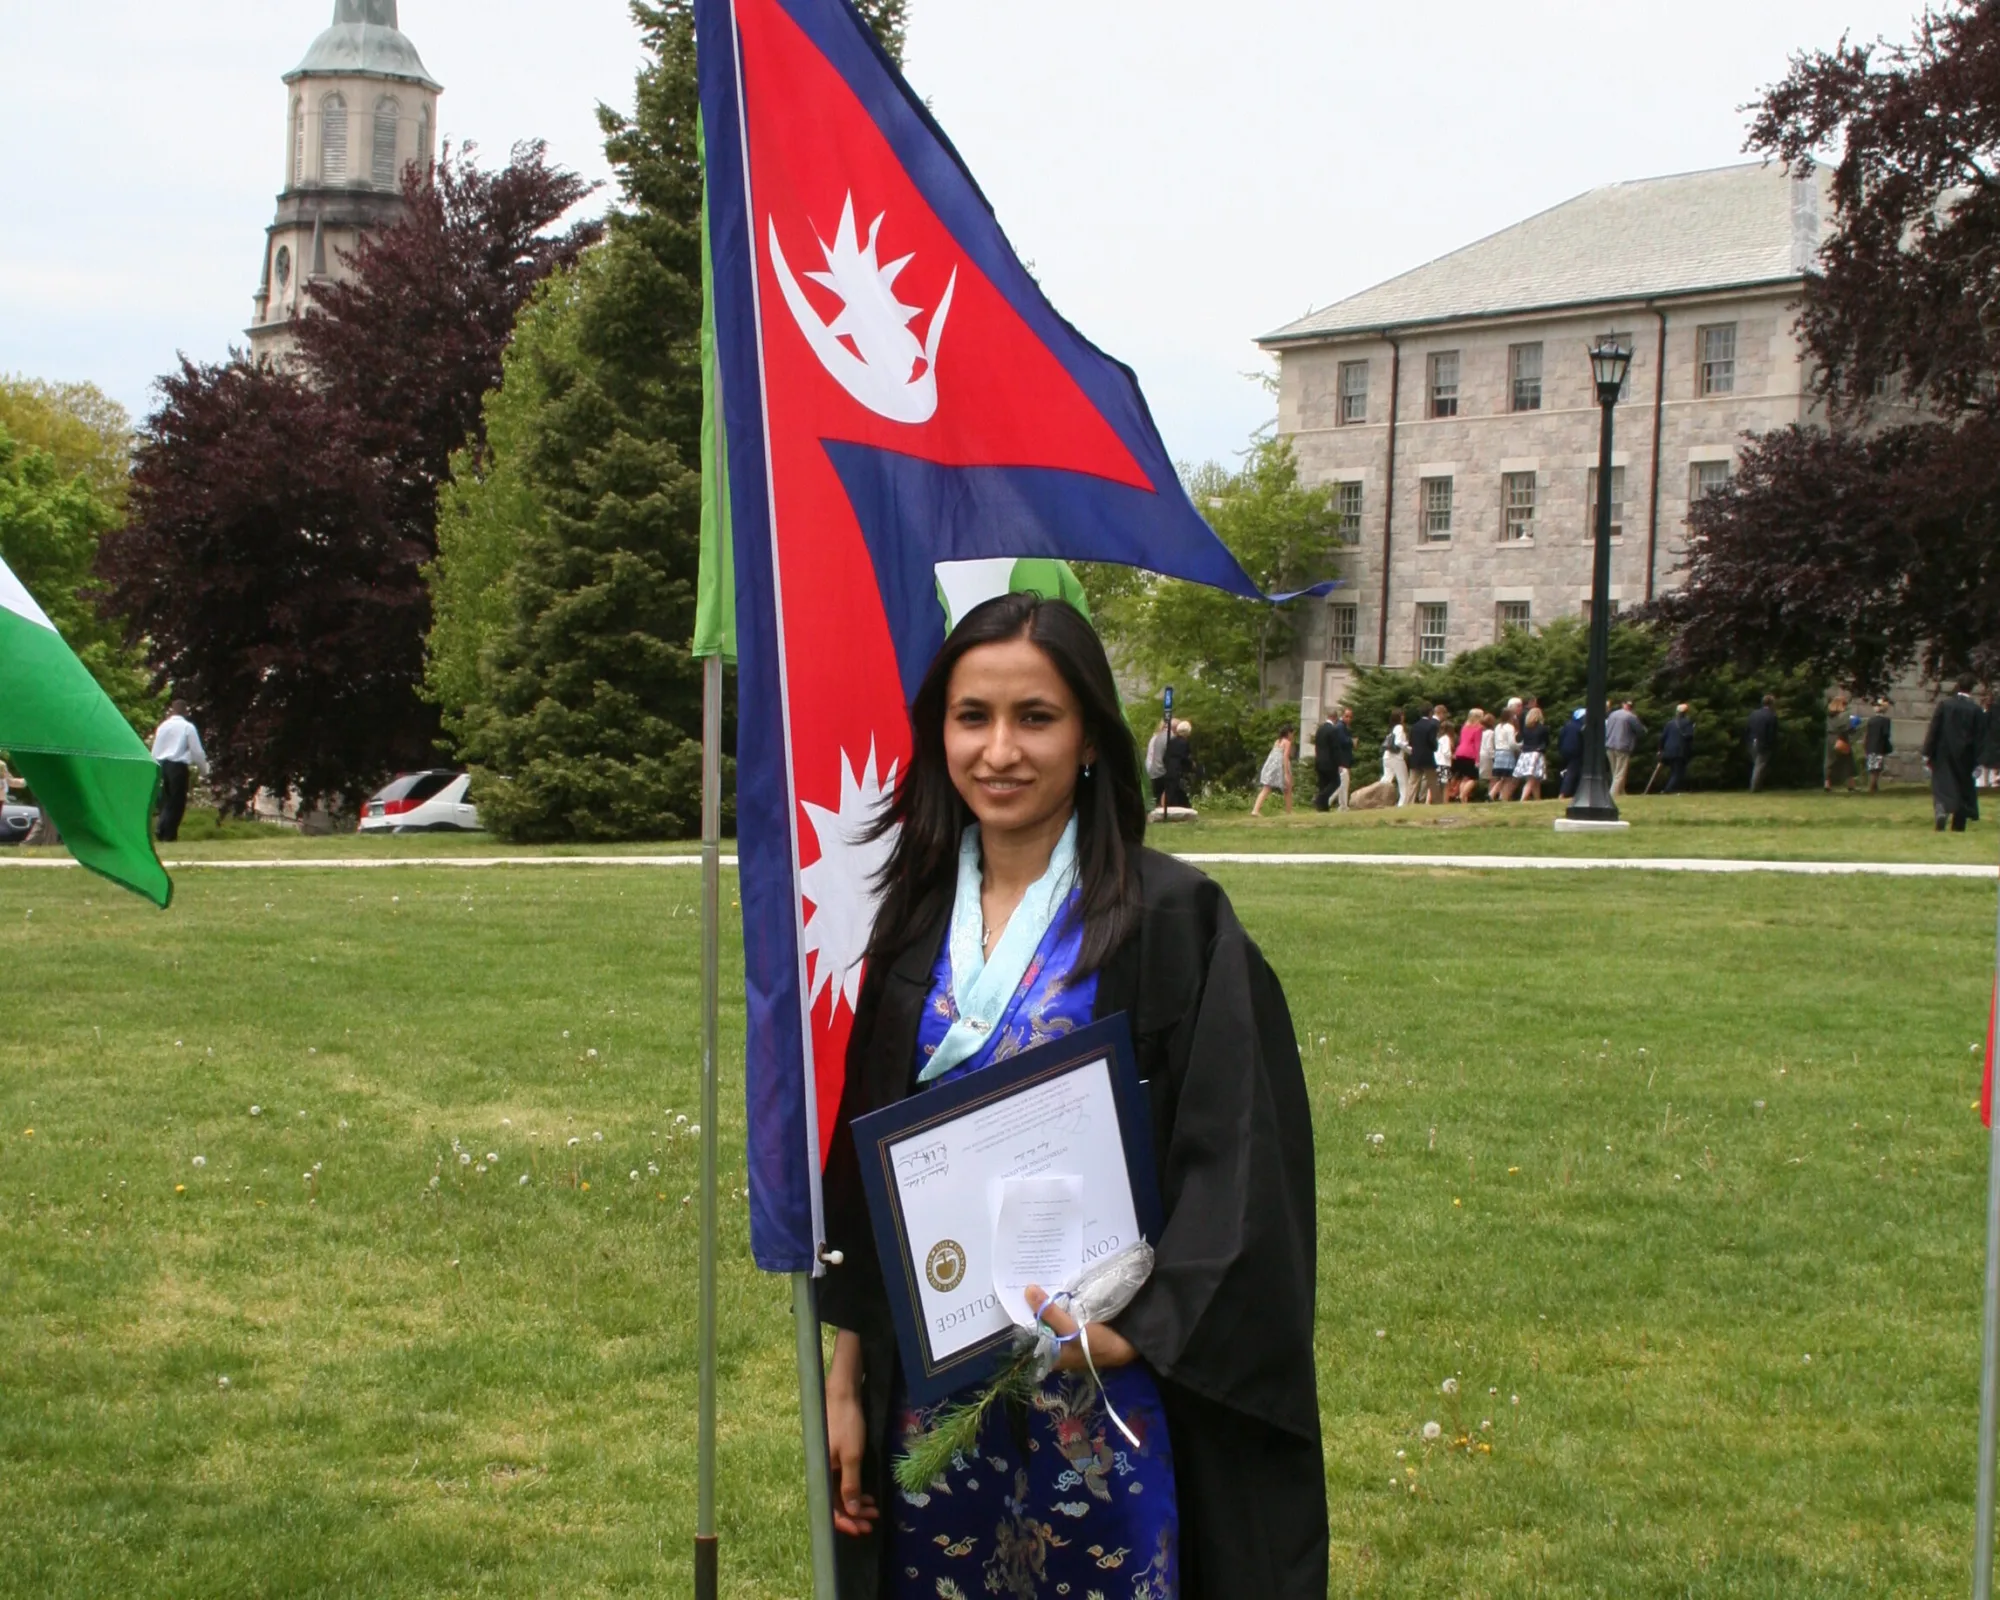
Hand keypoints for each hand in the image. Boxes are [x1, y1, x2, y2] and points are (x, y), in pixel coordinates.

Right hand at [826, 1331, 877, 1536]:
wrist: (843, 1395)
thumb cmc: (846, 1424)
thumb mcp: (851, 1456)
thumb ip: (850, 1486)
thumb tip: (852, 1512)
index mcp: (822, 1475)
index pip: (830, 1509)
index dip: (846, 1522)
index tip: (863, 1529)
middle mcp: (823, 1473)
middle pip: (836, 1503)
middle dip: (855, 1515)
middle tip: (873, 1522)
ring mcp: (829, 1465)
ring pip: (841, 1494)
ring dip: (857, 1504)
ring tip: (874, 1510)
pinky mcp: (836, 1457)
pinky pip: (844, 1482)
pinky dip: (856, 1490)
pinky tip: (868, 1494)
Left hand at [1025, 1285, 1136, 1373]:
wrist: (1128, 1345)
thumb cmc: (1098, 1345)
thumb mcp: (1071, 1330)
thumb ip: (1050, 1313)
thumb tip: (1028, 1291)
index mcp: (1050, 1354)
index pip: (1030, 1331)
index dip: (1025, 1312)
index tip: (1018, 1289)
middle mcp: (1056, 1346)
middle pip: (1042, 1321)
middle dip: (1038, 1303)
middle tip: (1030, 1276)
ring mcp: (1068, 1336)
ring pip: (1054, 1316)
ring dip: (1051, 1300)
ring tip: (1042, 1276)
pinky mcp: (1078, 1326)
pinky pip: (1065, 1312)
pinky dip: (1063, 1301)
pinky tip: (1060, 1284)